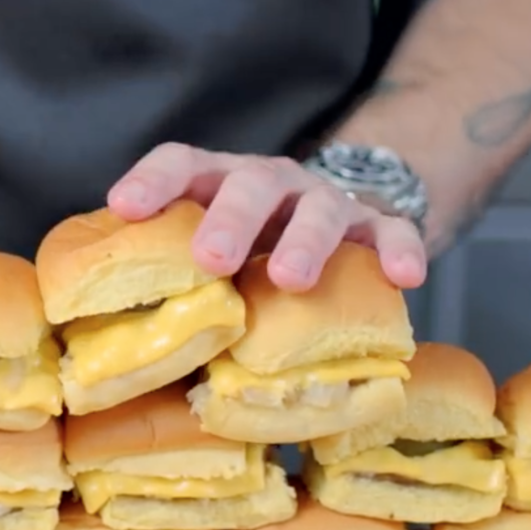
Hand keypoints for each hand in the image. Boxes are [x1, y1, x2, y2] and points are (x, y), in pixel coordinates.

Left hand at [107, 144, 428, 290]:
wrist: (339, 224)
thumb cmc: (254, 257)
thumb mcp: (215, 260)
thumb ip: (181, 292)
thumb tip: (127, 366)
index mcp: (220, 184)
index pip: (183, 163)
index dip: (154, 181)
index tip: (124, 206)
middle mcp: (272, 183)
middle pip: (250, 185)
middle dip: (229, 219)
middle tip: (210, 258)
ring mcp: (327, 201)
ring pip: (319, 208)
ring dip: (304, 241)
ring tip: (290, 279)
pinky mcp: (377, 226)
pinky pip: (395, 231)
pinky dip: (399, 249)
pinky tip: (405, 277)